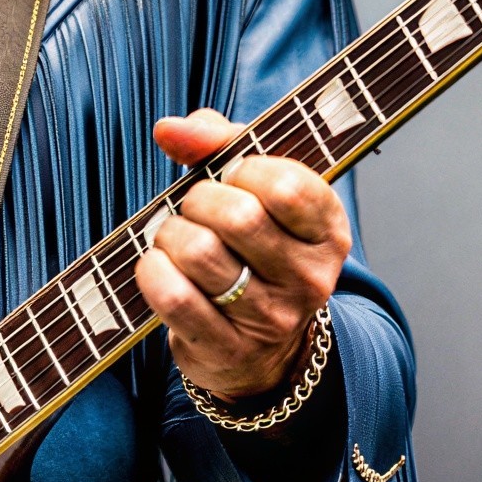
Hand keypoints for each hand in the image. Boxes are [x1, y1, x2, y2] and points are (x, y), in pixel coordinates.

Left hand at [136, 109, 349, 403]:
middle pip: (238, 217)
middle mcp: (310, 279)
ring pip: (200, 253)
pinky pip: (175, 297)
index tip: (230, 176)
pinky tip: (156, 266)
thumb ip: (221, 144)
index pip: (286, 186)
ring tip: (174, 238)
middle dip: (198, 200)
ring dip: (170, 235)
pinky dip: (153, 271)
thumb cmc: (253, 251)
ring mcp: (271, 319)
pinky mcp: (228, 349)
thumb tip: (170, 129)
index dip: (241, 169)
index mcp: (329, 233)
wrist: (260, 352)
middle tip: (194, 209)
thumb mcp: (258, 193)